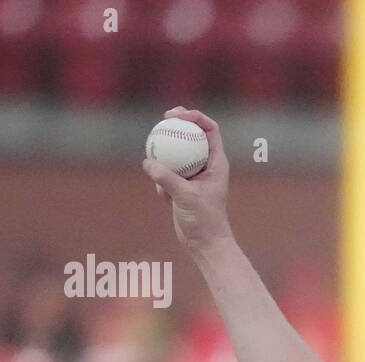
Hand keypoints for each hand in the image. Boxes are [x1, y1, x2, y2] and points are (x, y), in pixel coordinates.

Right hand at [142, 107, 232, 253]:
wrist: (204, 243)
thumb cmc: (204, 221)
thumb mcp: (186, 197)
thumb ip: (167, 178)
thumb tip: (147, 162)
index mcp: (217, 163)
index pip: (210, 130)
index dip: (196, 117)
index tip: (177, 115)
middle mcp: (206, 166)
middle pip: (192, 136)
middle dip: (178, 124)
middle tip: (163, 118)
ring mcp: (193, 176)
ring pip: (176, 155)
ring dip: (165, 156)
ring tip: (155, 158)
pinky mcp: (181, 188)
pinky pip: (166, 175)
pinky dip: (161, 183)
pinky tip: (164, 197)